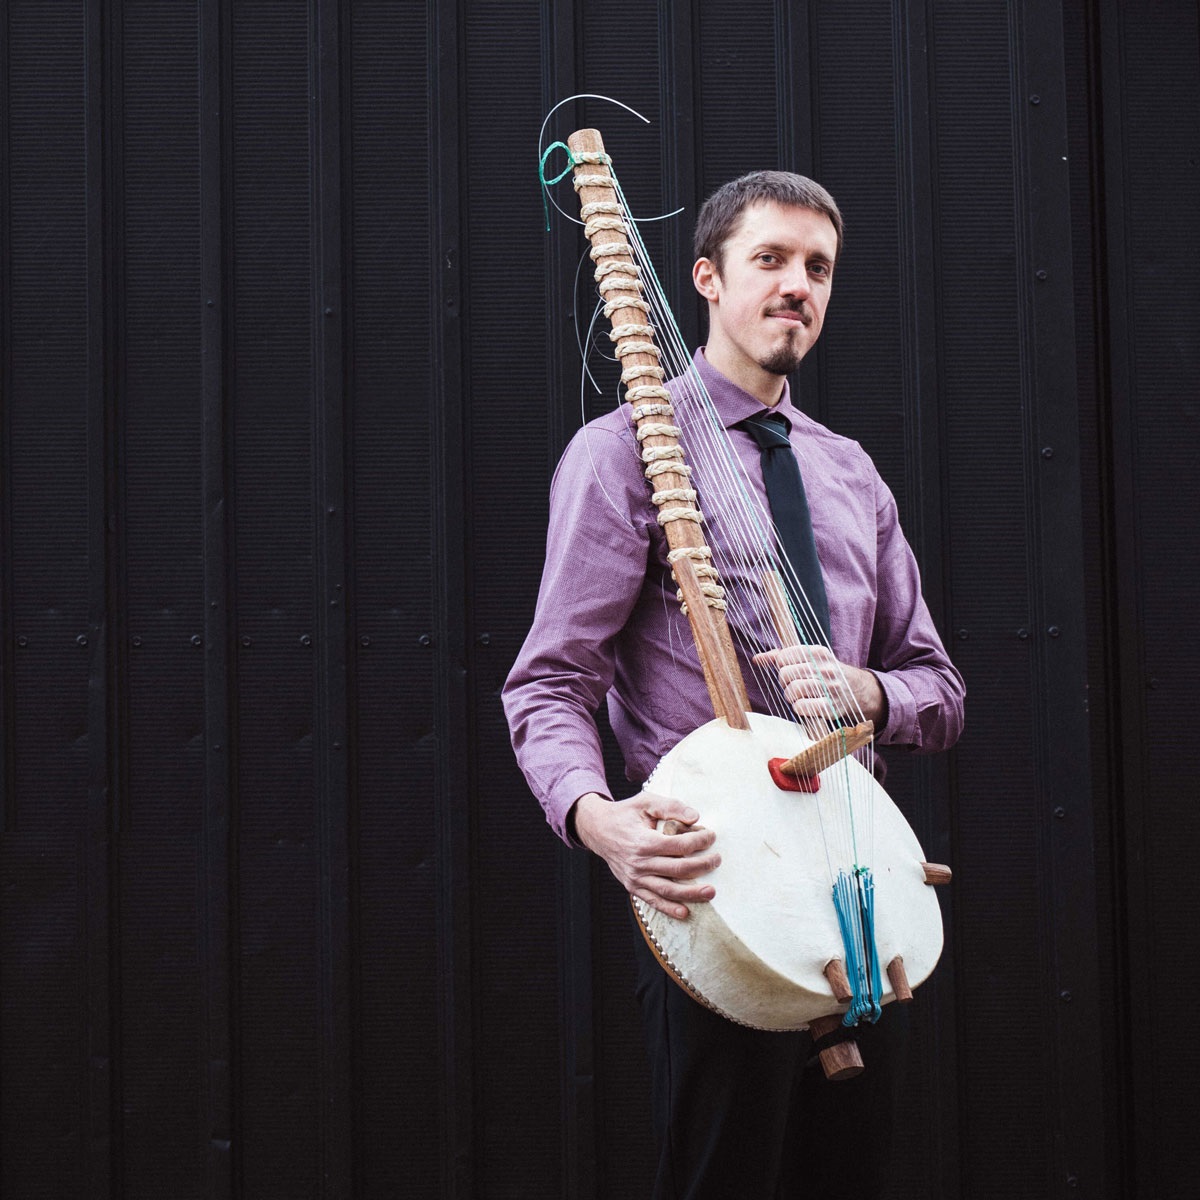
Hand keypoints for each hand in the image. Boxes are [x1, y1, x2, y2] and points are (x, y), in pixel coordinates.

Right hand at [571, 791, 719, 919]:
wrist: (598, 830)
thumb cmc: (625, 814)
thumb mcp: (646, 802)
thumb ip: (671, 806)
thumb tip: (695, 817)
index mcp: (644, 841)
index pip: (679, 845)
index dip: (699, 841)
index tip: (711, 836)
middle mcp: (639, 862)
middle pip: (678, 869)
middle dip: (703, 865)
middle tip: (717, 860)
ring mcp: (635, 877)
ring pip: (668, 889)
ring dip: (692, 893)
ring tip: (711, 892)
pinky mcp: (632, 886)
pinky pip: (653, 901)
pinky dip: (669, 909)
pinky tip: (685, 912)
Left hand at [754, 645, 884, 724]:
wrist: (858, 691)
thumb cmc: (825, 674)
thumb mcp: (809, 659)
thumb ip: (782, 657)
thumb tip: (757, 659)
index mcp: (818, 652)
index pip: (784, 656)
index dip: (781, 666)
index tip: (790, 670)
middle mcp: (825, 668)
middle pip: (785, 674)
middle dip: (784, 682)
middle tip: (793, 685)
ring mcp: (829, 688)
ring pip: (792, 690)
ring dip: (790, 696)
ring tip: (798, 696)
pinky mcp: (830, 707)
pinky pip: (801, 707)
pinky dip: (798, 708)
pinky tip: (805, 705)